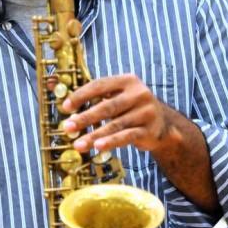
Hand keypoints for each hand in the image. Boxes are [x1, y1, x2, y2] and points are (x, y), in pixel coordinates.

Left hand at [61, 73, 175, 153]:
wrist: (162, 124)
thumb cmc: (131, 109)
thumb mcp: (118, 98)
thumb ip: (98, 100)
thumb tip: (69, 113)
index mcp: (128, 81)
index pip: (100, 85)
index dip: (81, 96)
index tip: (65, 107)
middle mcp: (139, 94)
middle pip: (107, 107)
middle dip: (85, 118)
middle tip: (68, 127)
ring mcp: (146, 112)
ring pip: (115, 124)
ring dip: (94, 135)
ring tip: (78, 144)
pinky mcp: (149, 130)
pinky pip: (126, 137)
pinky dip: (111, 142)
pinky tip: (98, 147)